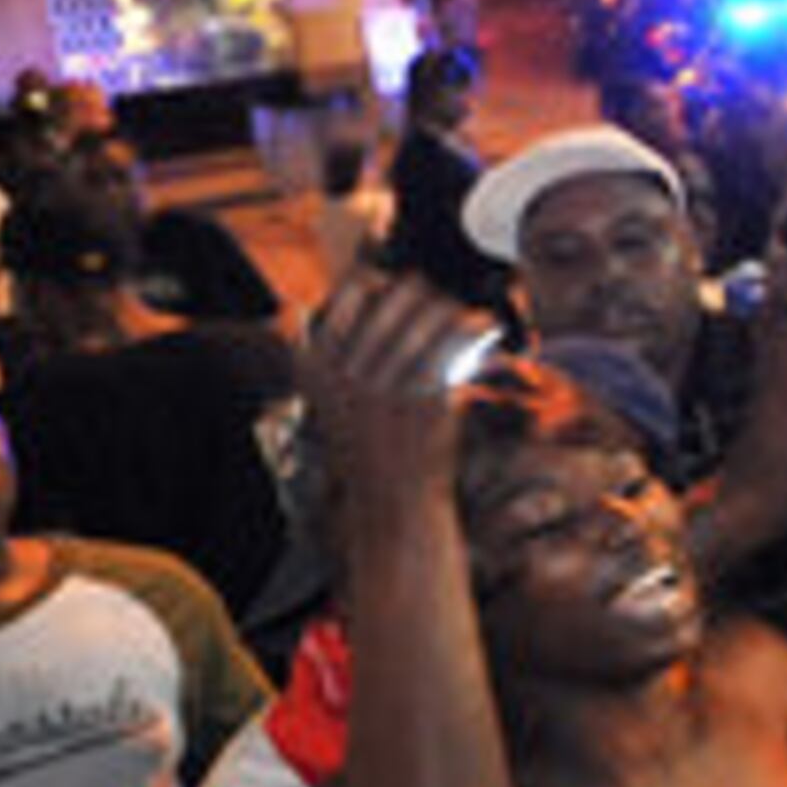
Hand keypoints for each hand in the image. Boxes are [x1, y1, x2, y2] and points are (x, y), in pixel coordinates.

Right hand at [303, 272, 482, 508]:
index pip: (351, 293)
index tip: (393, 288)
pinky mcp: (426, 399)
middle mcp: (348, 373)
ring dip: (452, 308)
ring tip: (465, 314)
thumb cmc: (366, 448)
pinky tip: (485, 325)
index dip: (377, 282)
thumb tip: (301, 301)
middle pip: (396, 298)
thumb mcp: (326, 401)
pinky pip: (455, 344)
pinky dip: (474, 328)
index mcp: (318, 367)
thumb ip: (321, 351)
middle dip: (422, 292)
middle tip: (435, 299)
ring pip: (429, 315)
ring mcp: (387, 386)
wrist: (392, 503)